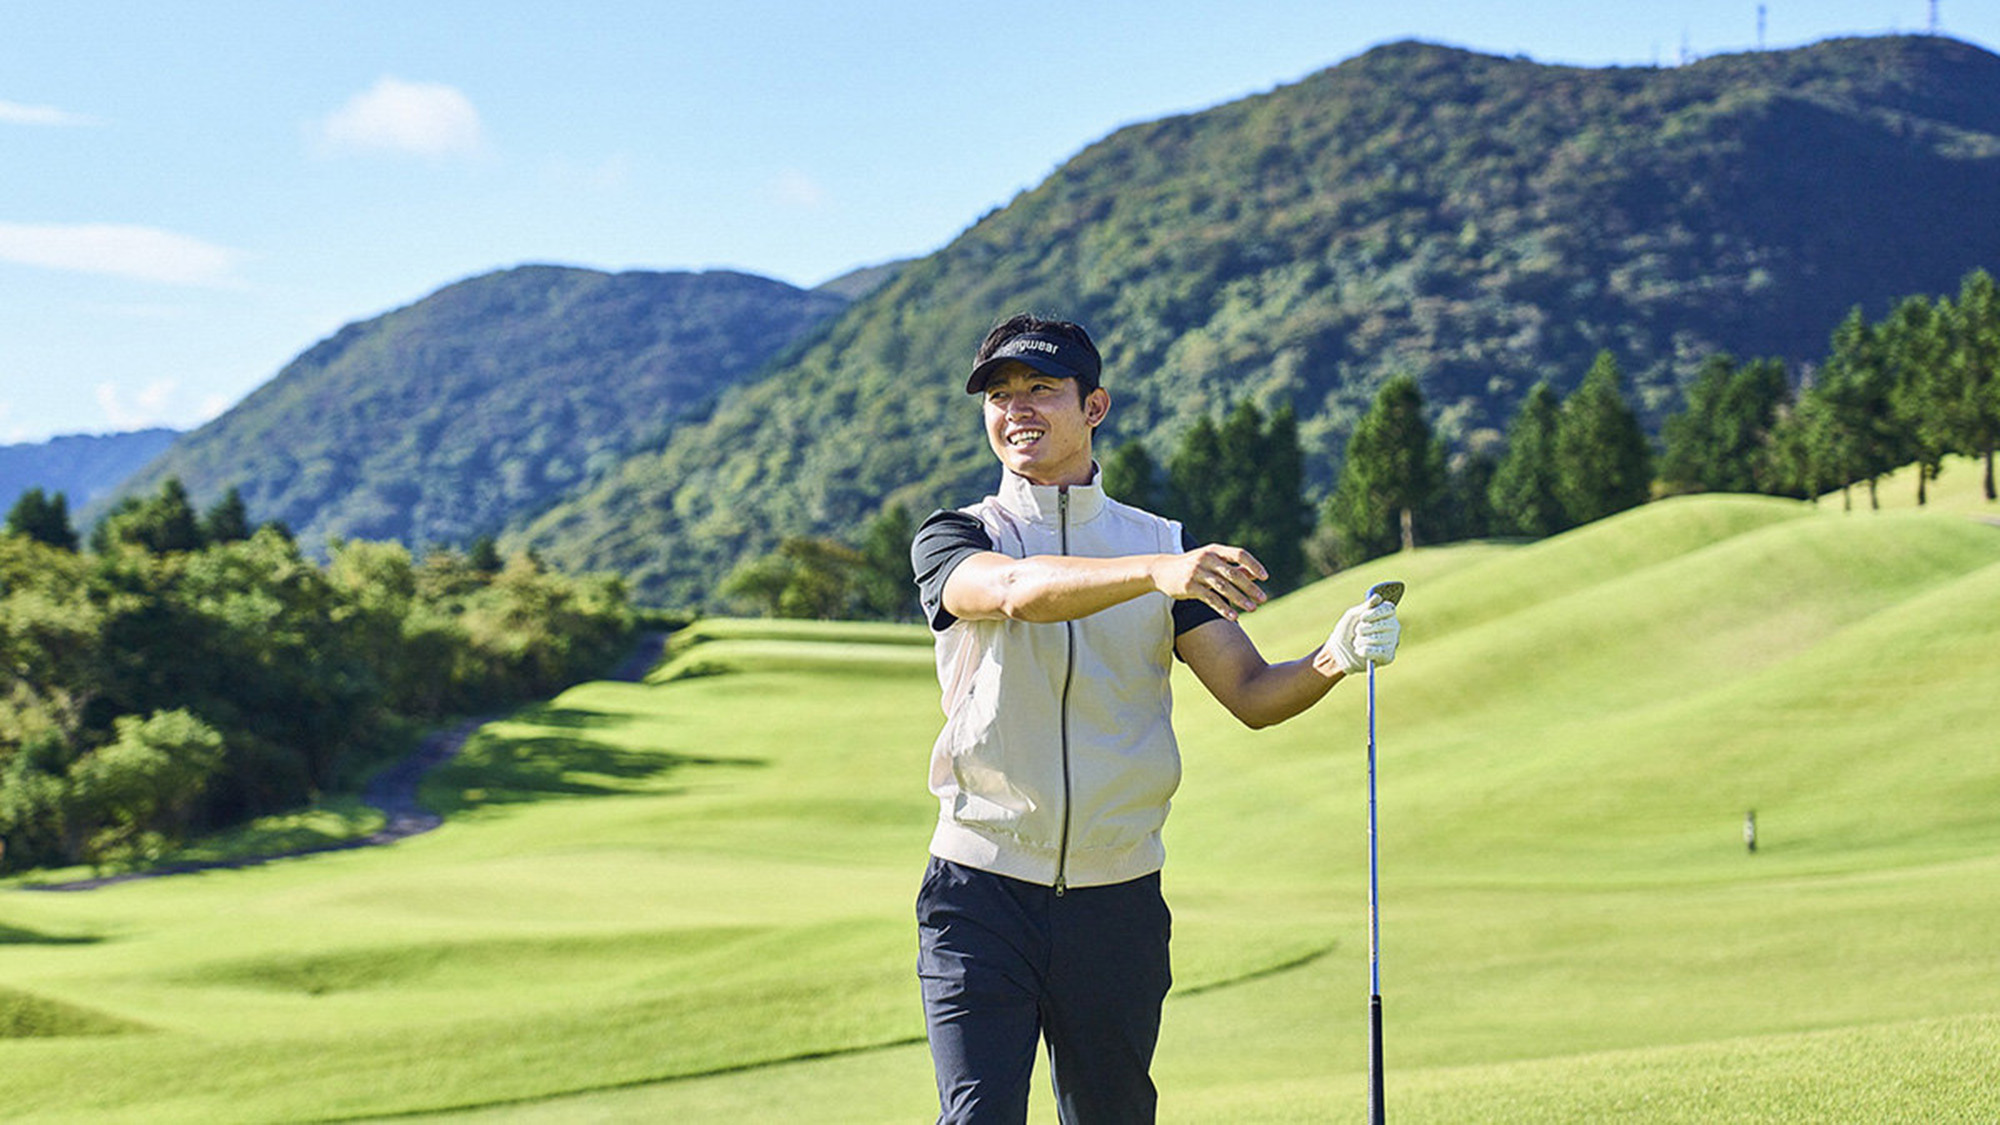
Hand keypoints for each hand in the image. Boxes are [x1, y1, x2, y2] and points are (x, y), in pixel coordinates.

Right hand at [1152, 545, 1267, 620]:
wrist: (1162, 570)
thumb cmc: (1192, 565)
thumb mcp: (1211, 562)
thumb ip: (1232, 568)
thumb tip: (1254, 575)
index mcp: (1215, 550)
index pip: (1239, 554)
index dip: (1253, 565)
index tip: (1265, 577)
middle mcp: (1207, 558)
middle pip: (1233, 573)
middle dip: (1250, 587)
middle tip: (1263, 598)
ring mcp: (1197, 572)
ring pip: (1223, 587)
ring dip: (1240, 599)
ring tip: (1253, 608)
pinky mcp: (1189, 587)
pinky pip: (1210, 599)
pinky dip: (1223, 608)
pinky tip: (1234, 617)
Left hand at [1325, 594, 1399, 674]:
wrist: (1338, 653)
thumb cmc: (1347, 631)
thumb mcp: (1352, 616)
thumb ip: (1364, 607)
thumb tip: (1377, 597)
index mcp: (1387, 614)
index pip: (1388, 609)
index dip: (1375, 613)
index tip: (1362, 618)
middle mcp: (1393, 627)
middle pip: (1382, 624)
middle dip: (1363, 628)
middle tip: (1357, 632)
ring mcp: (1392, 642)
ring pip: (1377, 638)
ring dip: (1360, 641)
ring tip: (1357, 643)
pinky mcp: (1388, 657)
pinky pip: (1377, 652)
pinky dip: (1363, 651)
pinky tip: (1359, 651)